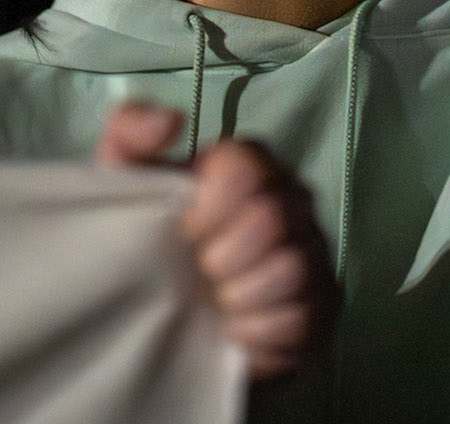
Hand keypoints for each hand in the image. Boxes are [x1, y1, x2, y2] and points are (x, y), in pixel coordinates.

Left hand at [96, 103, 337, 379]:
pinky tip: (238, 327)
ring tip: (217, 303)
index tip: (182, 231)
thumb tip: (172, 120)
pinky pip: (302, 315)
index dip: (209, 207)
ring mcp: (315, 246)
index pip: (246, 165)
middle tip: (199, 272)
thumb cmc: (151, 242)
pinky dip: (260, 329)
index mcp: (248, 163)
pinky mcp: (325, 299)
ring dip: (240, 296)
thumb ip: (130, 130)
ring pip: (291, 268)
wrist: (174, 323)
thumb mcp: (124, 183)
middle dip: (222, 258)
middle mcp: (291, 195)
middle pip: (270, 218)